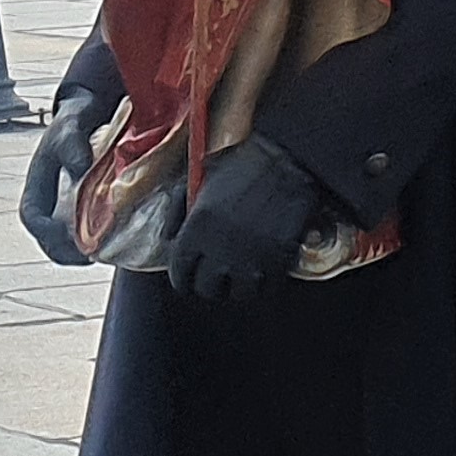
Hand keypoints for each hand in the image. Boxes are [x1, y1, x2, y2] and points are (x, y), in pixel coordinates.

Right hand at [19, 86, 104, 265]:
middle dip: (64, 252)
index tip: (67, 237)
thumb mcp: (70, 123)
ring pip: (62, 242)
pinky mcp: (82, 209)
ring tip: (102, 254)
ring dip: (79, 253)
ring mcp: (64, 205)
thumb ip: (71, 141)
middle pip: (46, 238)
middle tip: (90, 256)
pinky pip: (81, 236)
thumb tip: (79, 166)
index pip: (32, 215)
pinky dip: (93, 244)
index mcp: (37, 180)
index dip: (45, 231)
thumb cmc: (76, 119)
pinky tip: (112, 243)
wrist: (90, 112)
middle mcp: (48, 198)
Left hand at [167, 137, 327, 301]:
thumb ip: (178, 208)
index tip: (188, 281)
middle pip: (207, 289)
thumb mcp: (200, 178)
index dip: (183, 280)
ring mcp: (250, 258)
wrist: (288, 161)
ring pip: (239, 295)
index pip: (180, 273)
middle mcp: (219, 249)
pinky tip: (266, 272)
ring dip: (240, 287)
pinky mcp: (277, 261)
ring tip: (243, 276)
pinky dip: (266, 285)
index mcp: (196, 229)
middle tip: (218, 278)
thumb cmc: (243, 165)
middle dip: (210, 285)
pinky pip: (268, 289)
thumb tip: (168, 237)